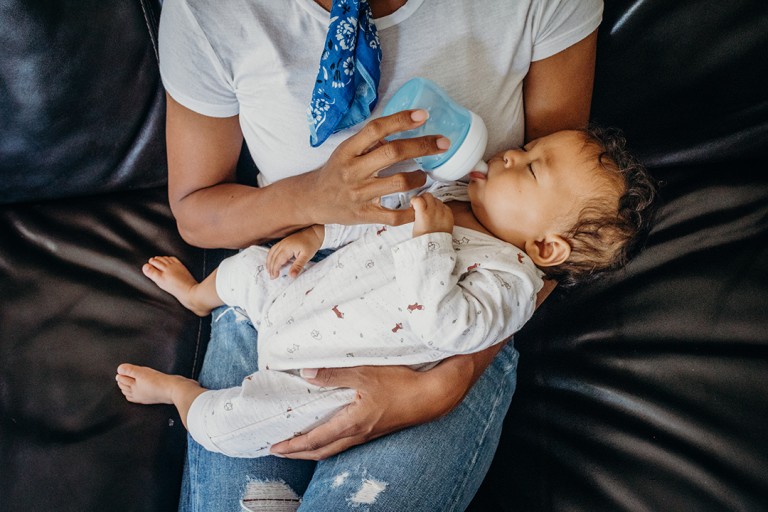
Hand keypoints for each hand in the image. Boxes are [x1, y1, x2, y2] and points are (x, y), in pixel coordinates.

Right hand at [266, 225, 323, 277]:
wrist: (314, 232)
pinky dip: (271, 256)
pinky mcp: (284, 241)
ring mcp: (282, 242)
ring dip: (269, 262)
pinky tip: (272, 260)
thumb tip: (291, 276)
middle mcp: (282, 244)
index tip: (274, 277)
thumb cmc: (311, 243)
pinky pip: (274, 249)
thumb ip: (298, 266)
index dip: (274, 269)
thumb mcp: (306, 256)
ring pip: (271, 252)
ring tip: (269, 270)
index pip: (277, 261)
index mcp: (287, 248)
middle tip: (272, 277)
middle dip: (271, 267)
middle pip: (273, 257)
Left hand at [269, 361, 471, 459]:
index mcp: (351, 423)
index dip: (293, 445)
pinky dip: (329, 442)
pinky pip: (345, 442)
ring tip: (299, 445)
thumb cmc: (400, 385)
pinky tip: (329, 433)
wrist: (431, 397)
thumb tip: (306, 373)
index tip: (274, 448)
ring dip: (313, 449)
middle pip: (321, 451)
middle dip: (298, 453)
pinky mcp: (375, 429)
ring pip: (333, 448)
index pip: (315, 440)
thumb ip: (334, 374)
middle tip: (279, 451)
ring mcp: (367, 434)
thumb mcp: (365, 374)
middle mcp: (357, 434)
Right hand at [306, 109, 449, 226]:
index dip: (401, 120)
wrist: (313, 200)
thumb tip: (403, 126)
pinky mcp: (364, 215)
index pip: (376, 129)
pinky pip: (394, 215)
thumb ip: (370, 142)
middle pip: (393, 153)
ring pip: (399, 183)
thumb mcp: (346, 151)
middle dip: (422, 146)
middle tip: (443, 143)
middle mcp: (353, 170)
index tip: (423, 115)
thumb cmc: (336, 171)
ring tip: (425, 175)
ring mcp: (359, 195)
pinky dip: (411, 211)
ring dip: (419, 177)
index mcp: (348, 150)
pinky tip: (420, 203)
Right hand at [411, 193, 453, 237]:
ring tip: (430, 210)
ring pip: (437, 199)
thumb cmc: (423, 239)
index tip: (413, 203)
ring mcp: (443, 212)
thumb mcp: (415, 225)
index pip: (418, 198)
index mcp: (423, 214)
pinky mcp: (450, 215)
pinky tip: (437, 213)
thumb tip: (416, 206)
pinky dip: (440, 207)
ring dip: (432, 202)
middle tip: (421, 204)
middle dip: (423, 198)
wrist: (435, 247)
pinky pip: (444, 205)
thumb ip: (417, 213)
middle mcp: (434, 211)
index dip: (414, 200)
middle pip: (428, 195)